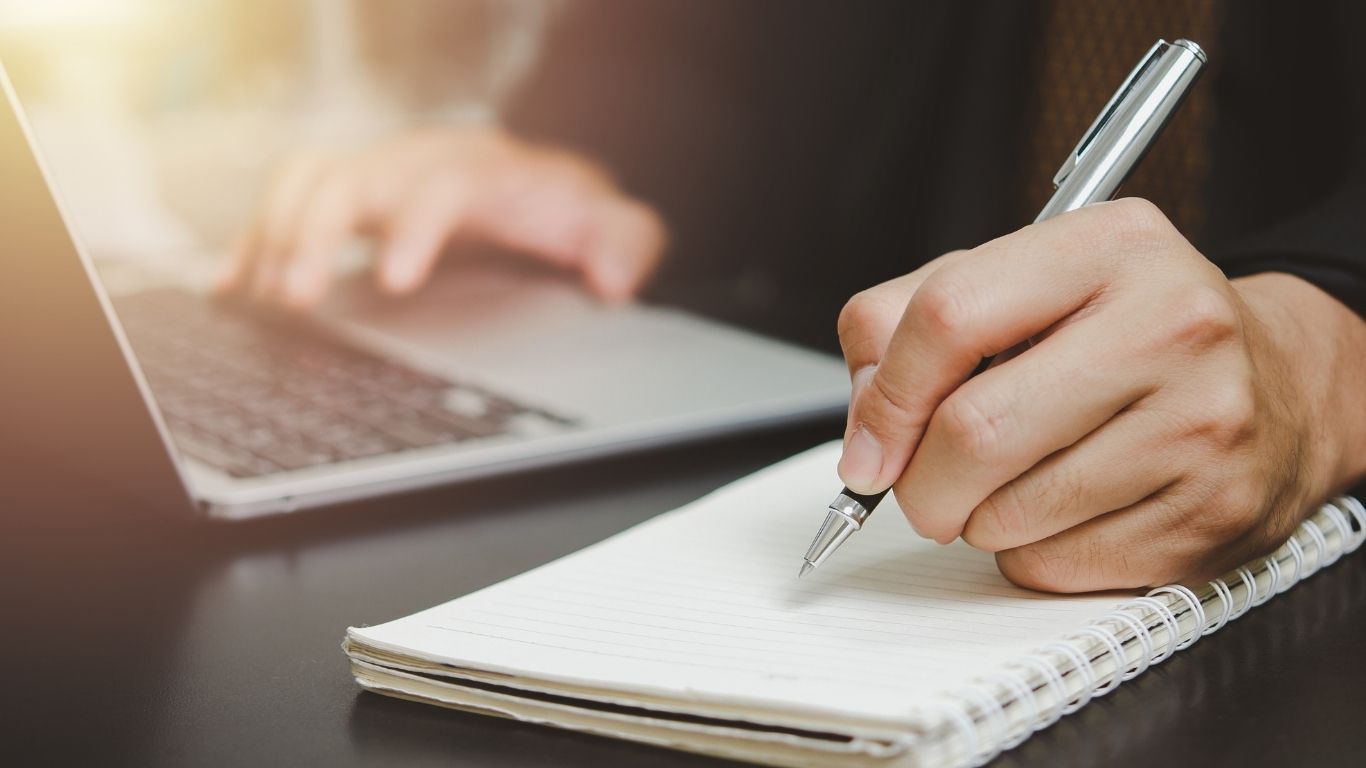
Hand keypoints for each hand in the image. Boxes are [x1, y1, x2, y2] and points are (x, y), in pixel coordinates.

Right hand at [220, 127, 665, 306]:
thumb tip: (614, 280)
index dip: (412, 229)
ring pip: (309, 179)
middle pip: (353, 176)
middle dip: (314, 233)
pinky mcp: (351, 196)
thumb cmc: (568, 207)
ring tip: (262, 297)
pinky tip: (232, 285)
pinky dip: (255, 240)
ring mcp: (379, 173)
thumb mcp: (614, 223)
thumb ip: (626, 243)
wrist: (539, 181)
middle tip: (295, 298)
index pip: (440, 185)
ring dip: (274, 233)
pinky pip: (288, 200)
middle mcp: (420, 159)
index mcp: (483, 168)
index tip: (393, 282)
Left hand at [836, 198, 1365, 591]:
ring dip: (977, 521)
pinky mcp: (1211, 513)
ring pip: (1010, 515)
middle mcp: (1170, 324)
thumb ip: (906, 326)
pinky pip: (1058, 567)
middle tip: (925, 489)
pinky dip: (1030, 555)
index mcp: (1107, 246)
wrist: (1276, 384)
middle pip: (975, 430)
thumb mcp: (1018, 285)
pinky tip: (1065, 512)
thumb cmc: (1123, 333)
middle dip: (921, 483)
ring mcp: (1202, 422)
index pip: (947, 316)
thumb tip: (864, 429)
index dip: (885, 397)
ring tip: (1014, 484)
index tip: (869, 448)